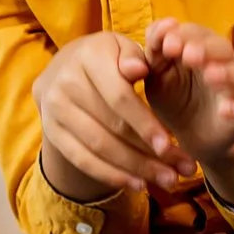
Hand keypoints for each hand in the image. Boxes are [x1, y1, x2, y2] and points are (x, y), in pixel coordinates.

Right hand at [34, 32, 190, 200]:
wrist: (64, 68)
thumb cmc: (107, 58)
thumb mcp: (124, 48)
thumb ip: (135, 58)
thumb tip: (139, 69)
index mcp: (88, 56)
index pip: (120, 98)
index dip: (145, 124)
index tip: (169, 146)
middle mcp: (66, 83)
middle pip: (112, 127)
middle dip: (149, 154)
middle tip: (181, 171)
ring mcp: (54, 111)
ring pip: (99, 148)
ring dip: (136, 169)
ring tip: (167, 181)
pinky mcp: (52, 133)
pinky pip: (82, 160)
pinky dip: (112, 175)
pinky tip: (139, 184)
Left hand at [140, 20, 233, 206]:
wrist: (189, 136)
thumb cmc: (174, 97)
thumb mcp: (157, 75)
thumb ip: (153, 52)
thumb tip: (156, 29)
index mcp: (202, 50)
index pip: (197, 33)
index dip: (184, 35)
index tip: (166, 43)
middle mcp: (223, 65)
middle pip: (222, 48)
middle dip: (206, 49)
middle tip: (188, 54)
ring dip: (227, 73)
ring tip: (210, 76)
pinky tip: (226, 110)